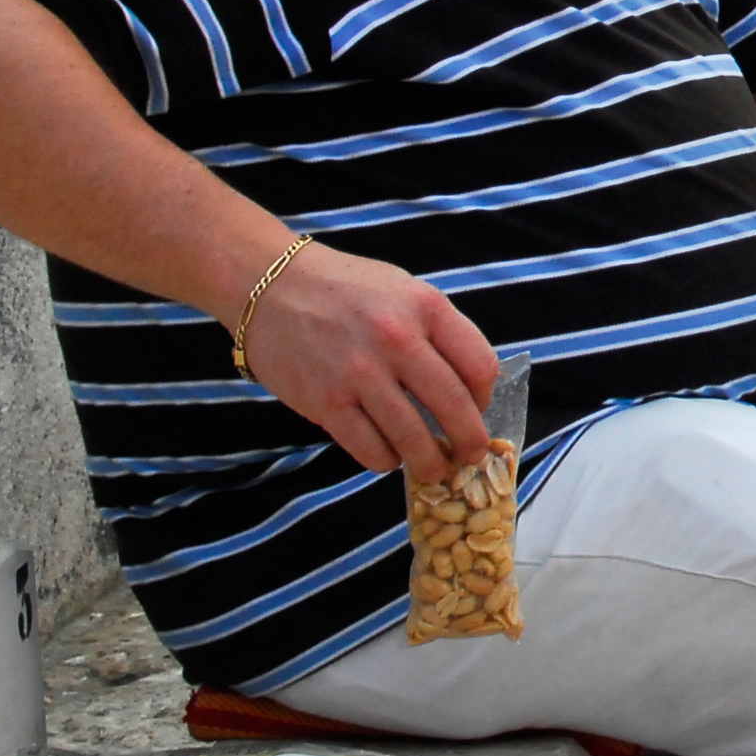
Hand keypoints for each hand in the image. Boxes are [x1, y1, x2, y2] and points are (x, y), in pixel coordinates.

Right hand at [240, 237, 504, 477]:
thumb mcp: (403, 290)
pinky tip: (388, 455)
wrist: (271, 286)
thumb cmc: (343, 289)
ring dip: (430, 463)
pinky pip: (371, 449)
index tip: (478, 410)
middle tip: (471, 457)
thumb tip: (468, 386)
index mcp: (425, 307)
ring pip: (414, 439)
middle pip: (454, 407)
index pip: (479, 365)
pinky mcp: (326, 402)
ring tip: (433, 469)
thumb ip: (436, 331)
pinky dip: (386, 461)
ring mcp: (359, 373)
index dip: (485, 398)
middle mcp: (397, 339)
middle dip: (469, 443)